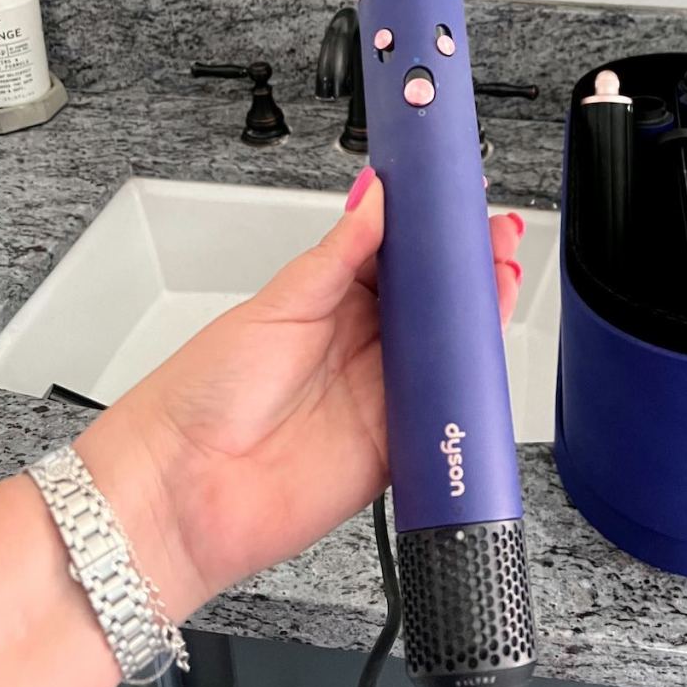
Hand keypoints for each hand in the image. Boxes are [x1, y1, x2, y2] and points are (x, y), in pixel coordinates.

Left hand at [75, 171, 522, 620]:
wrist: (181, 488)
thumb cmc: (205, 391)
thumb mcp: (278, 305)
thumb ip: (338, 255)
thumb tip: (377, 197)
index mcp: (333, 297)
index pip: (401, 253)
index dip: (436, 230)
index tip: (465, 202)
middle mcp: (363, 342)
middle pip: (436, 300)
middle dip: (472, 267)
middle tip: (500, 237)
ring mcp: (382, 392)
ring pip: (451, 351)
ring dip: (482, 319)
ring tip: (505, 279)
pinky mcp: (396, 444)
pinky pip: (447, 414)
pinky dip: (473, 390)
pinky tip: (487, 359)